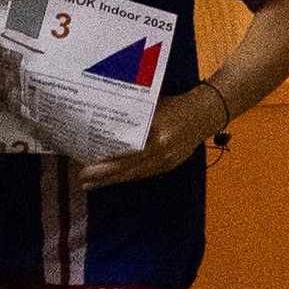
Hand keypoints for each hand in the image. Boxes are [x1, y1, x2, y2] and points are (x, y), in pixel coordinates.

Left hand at [78, 83, 224, 189]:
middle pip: (127, 171)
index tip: (84, 170)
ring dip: (113, 180)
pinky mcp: (170, 166)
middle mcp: (161, 152)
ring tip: (93, 184)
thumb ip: (131, 118)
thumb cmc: (175, 105)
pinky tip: (115, 178)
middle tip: (82, 181)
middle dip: (104, 178)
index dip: (104, 167)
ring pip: (135, 175)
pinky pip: (144, 174)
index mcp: (155, 135)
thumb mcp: (151, 107)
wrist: (206, 113)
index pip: (125, 157)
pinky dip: (128, 176)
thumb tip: (102, 124)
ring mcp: (167, 161)